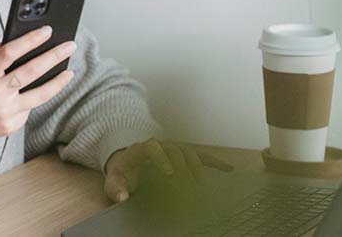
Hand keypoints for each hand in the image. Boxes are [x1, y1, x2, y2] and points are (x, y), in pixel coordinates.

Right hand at [0, 25, 75, 157]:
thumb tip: (17, 42)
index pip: (10, 52)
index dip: (30, 40)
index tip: (47, 30)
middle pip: (31, 71)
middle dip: (54, 56)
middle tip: (70, 45)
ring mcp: (5, 110)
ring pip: (40, 94)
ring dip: (58, 81)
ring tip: (69, 71)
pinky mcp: (11, 125)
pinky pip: (29, 108)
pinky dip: (35, 98)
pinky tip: (39, 91)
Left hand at [103, 138, 233, 204]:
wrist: (129, 161)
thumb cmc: (123, 172)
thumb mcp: (114, 179)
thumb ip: (115, 187)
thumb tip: (122, 197)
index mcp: (142, 148)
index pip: (154, 147)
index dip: (162, 159)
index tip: (169, 174)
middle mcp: (160, 145)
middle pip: (175, 151)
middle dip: (183, 168)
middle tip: (190, 187)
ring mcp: (173, 148)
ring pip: (189, 153)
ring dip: (198, 169)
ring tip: (203, 188)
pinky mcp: (183, 155)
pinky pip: (200, 156)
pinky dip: (214, 162)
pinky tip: (227, 169)